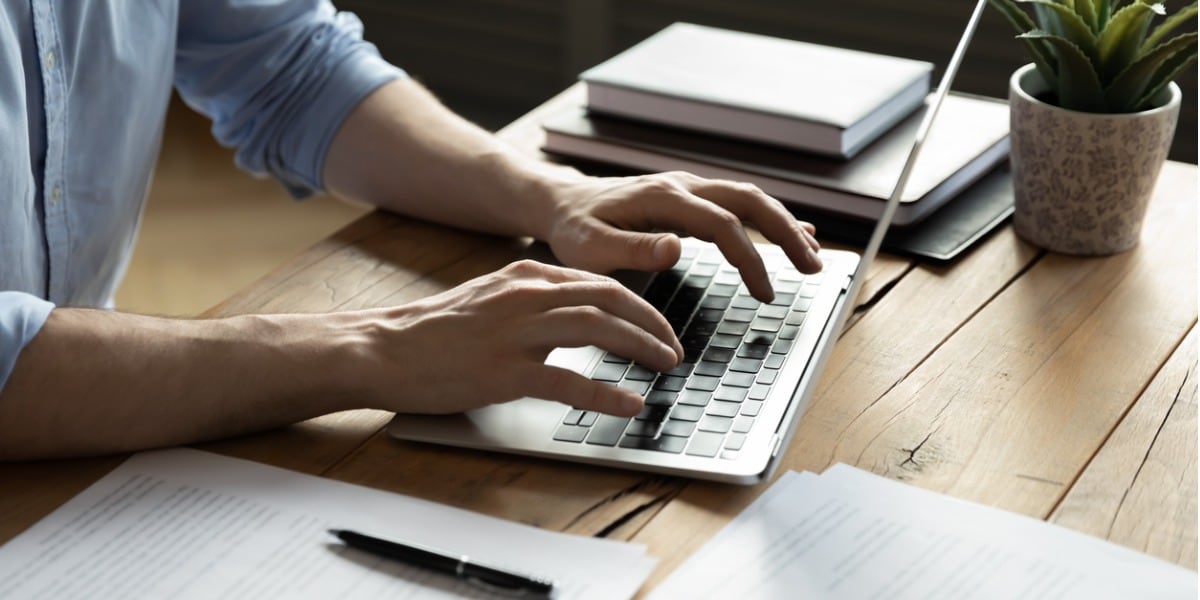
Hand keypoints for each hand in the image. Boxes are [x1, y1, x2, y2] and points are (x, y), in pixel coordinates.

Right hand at [345, 260, 683, 415]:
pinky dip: (605, 393)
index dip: (639, 303)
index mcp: (525, 277)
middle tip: (673, 348)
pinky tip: (629, 404)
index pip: (599, 282)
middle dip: (652, 323)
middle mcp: (526, 297)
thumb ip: (531, 301)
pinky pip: (568, 381)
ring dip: (641, 347)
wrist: (381, 348)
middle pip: (610, 299)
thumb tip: (575, 315)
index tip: (658, 324)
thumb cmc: (432, 331)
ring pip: (598, 329)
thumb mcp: (488, 298)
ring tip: (665, 366)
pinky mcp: (503, 371)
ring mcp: (516, 333)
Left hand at [540, 171, 822, 301]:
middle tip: (813, 268)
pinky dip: (768, 218)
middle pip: (749, 200)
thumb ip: (632, 249)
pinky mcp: (689, 197)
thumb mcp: (590, 248)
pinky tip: (795, 233)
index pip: (722, 224)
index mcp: (662, 198)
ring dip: (784, 225)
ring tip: (812, 257)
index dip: (749, 258)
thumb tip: (676, 248)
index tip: (765, 293)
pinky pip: (738, 204)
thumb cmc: (573, 230)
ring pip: (749, 198)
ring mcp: (688, 188)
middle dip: (786, 233)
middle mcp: (682, 185)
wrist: (561, 203)